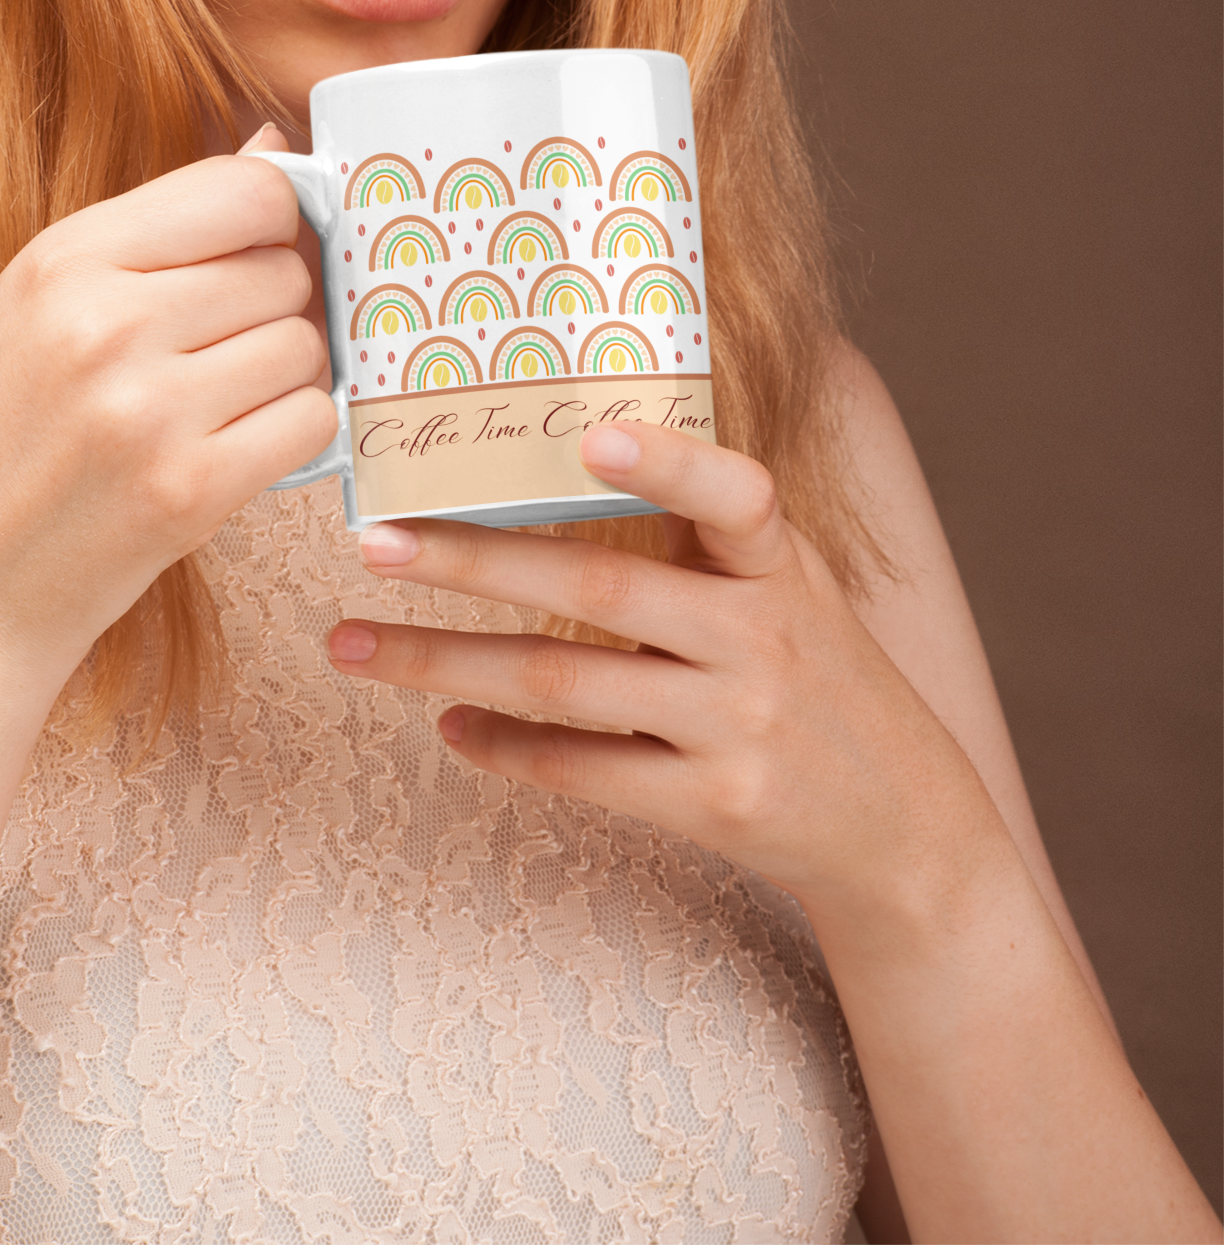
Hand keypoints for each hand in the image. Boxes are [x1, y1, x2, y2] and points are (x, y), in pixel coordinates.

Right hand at [0, 140, 336, 685]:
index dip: (276, 222)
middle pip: (284, 270)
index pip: (247, 190)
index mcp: (63, 260)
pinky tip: (239, 448)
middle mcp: (106, 324)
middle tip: (224, 351)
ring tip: (222, 404)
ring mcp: (150, 410)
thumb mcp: (42, 305)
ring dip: (288, 375)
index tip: (261, 255)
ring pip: (306, 345)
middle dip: (277, 306)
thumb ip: (160, 227)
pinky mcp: (191, 489)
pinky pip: (312, 421)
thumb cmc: (5, 437)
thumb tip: (279, 146)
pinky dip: (295, 434)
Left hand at [331, 422, 1005, 921]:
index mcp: (781, 567)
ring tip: (352, 644)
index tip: (588, 428)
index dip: (667, 460)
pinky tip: (444, 720)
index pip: (736, 495)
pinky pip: (581, 770)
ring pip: (562, 683)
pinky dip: (503, 745)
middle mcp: (763, 639)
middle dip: (472, 562)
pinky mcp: (713, 807)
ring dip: (442, 661)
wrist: (906, 829)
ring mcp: (737, 728)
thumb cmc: (821, 679)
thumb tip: (577, 452)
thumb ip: (713, 536)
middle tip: (373, 543)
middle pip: (598, 588)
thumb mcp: (794, 591)